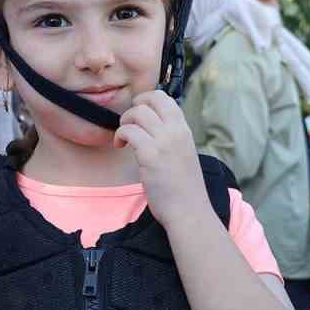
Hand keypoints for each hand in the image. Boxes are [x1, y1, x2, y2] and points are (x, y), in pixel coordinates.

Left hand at [114, 90, 210, 230]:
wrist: (189, 211)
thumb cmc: (184, 188)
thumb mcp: (184, 153)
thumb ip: (171, 138)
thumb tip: (152, 126)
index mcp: (184, 130)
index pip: (164, 98)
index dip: (147, 100)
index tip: (139, 114)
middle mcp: (176, 131)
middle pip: (150, 100)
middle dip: (133, 108)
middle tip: (129, 125)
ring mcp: (163, 142)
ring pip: (137, 113)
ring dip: (125, 123)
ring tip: (124, 139)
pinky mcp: (149, 155)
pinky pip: (128, 132)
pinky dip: (120, 136)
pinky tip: (121, 147)